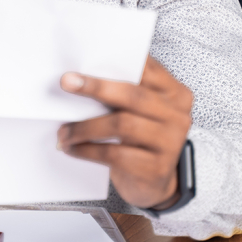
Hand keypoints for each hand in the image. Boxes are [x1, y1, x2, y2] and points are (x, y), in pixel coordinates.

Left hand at [57, 56, 192, 209]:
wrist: (154, 183)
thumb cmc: (140, 139)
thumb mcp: (139, 112)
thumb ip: (125, 91)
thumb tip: (84, 74)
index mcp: (174, 93)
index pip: (147, 70)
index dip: (117, 61)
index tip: (87, 58)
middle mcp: (177, 116)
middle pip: (133, 95)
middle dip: (96, 87)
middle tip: (67, 82)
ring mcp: (170, 142)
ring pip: (121, 125)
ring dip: (85, 126)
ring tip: (64, 130)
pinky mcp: (156, 168)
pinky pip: (115, 154)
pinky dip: (88, 150)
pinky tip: (73, 148)